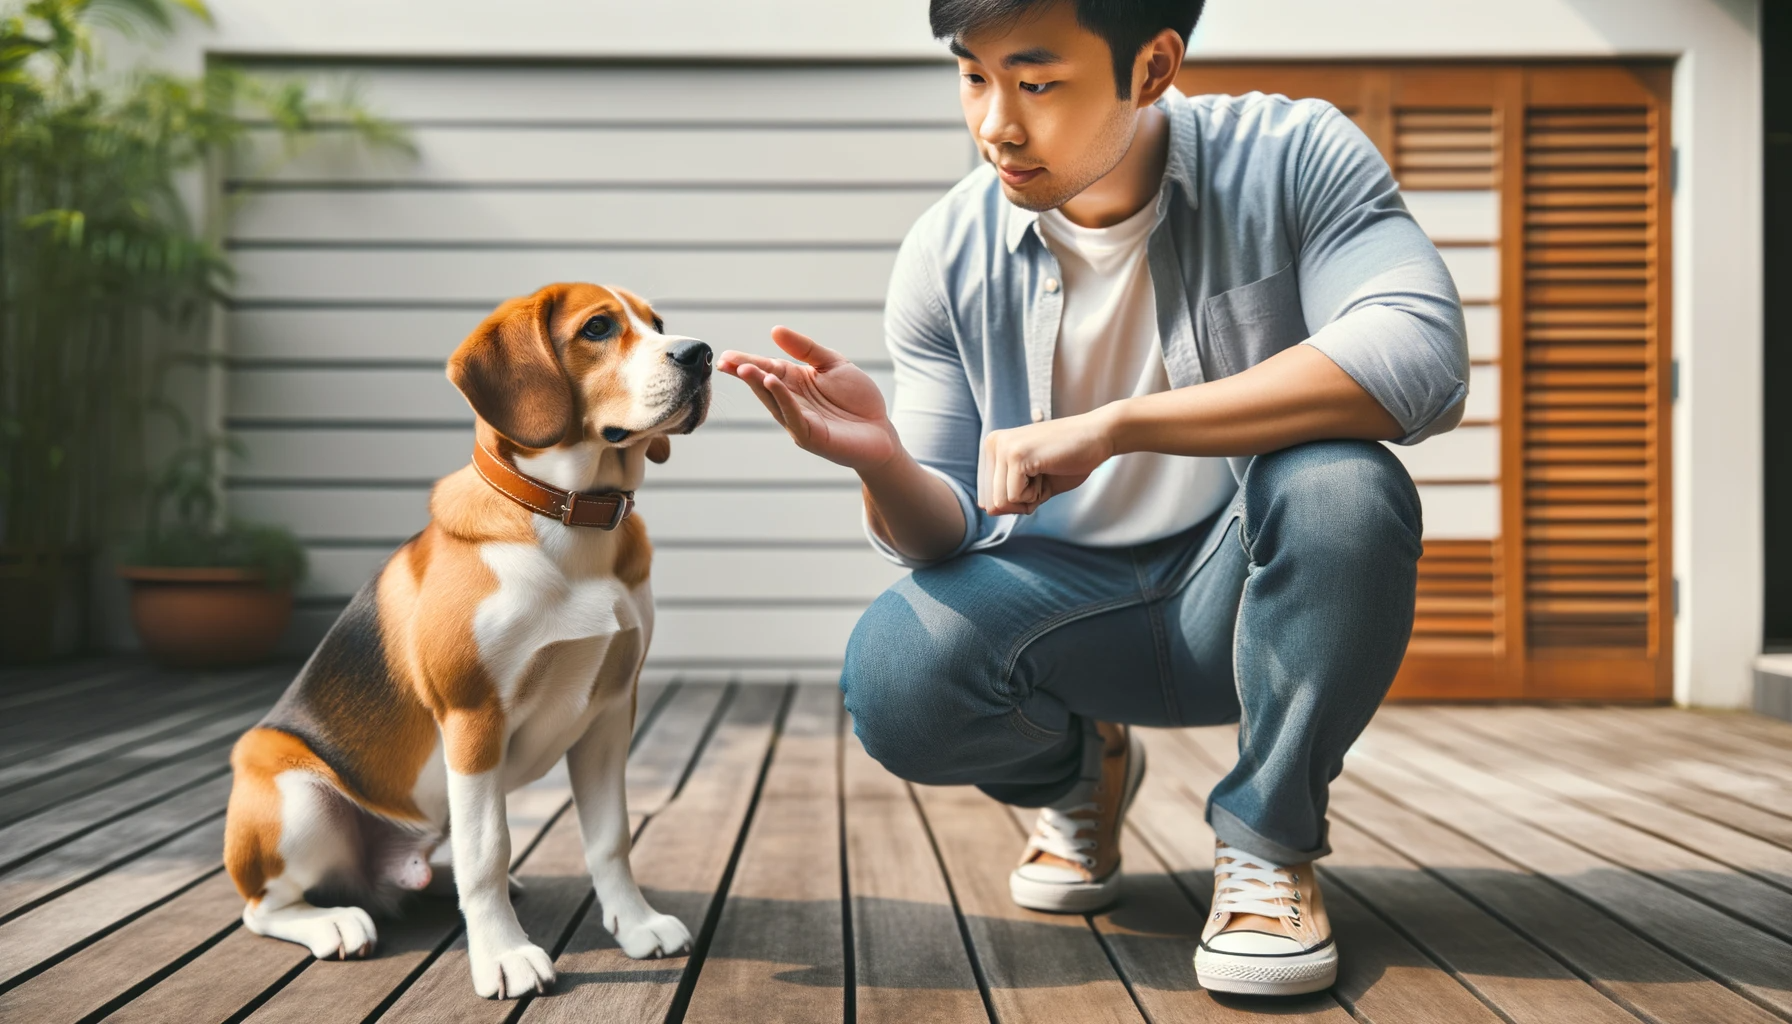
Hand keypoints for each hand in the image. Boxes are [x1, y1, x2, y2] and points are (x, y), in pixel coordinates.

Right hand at [718, 327, 899, 470]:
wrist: (881, 432)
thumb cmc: (857, 399)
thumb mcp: (833, 364)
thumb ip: (806, 349)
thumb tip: (775, 330)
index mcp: (794, 382)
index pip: (766, 368)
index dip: (746, 361)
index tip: (725, 355)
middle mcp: (791, 402)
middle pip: (764, 384)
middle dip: (745, 372)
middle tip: (726, 362)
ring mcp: (798, 420)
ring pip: (773, 401)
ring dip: (758, 384)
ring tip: (745, 369)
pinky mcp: (810, 435)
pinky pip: (792, 415)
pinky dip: (782, 399)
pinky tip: (772, 383)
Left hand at [978, 407, 1117, 515]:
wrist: (1098, 437)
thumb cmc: (1069, 460)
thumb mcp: (1032, 483)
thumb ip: (1009, 497)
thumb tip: (988, 510)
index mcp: (992, 447)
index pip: (987, 495)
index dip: (1015, 499)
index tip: (1037, 476)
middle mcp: (992, 443)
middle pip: (992, 501)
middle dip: (1021, 501)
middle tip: (1043, 476)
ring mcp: (1003, 447)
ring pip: (1001, 502)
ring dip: (1029, 498)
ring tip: (1045, 472)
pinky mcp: (1016, 455)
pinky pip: (1014, 497)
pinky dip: (1035, 495)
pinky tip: (1048, 471)